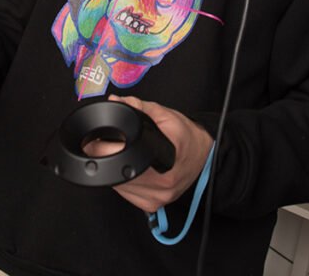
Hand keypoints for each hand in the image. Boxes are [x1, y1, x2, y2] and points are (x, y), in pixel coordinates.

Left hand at [106, 95, 214, 213]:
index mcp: (163, 162)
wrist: (205, 157)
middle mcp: (160, 186)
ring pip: (116, 185)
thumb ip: (139, 107)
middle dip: (108, 155)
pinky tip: (134, 169)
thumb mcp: (166, 115)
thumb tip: (116, 102)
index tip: (104, 137)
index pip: (121, 157)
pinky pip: (125, 193)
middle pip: (113, 172)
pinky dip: (123, 180)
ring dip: (115, 169)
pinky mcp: (150, 204)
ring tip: (130, 155)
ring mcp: (155, 198)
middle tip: (118, 143)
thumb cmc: (187, 138)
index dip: (105, 146)